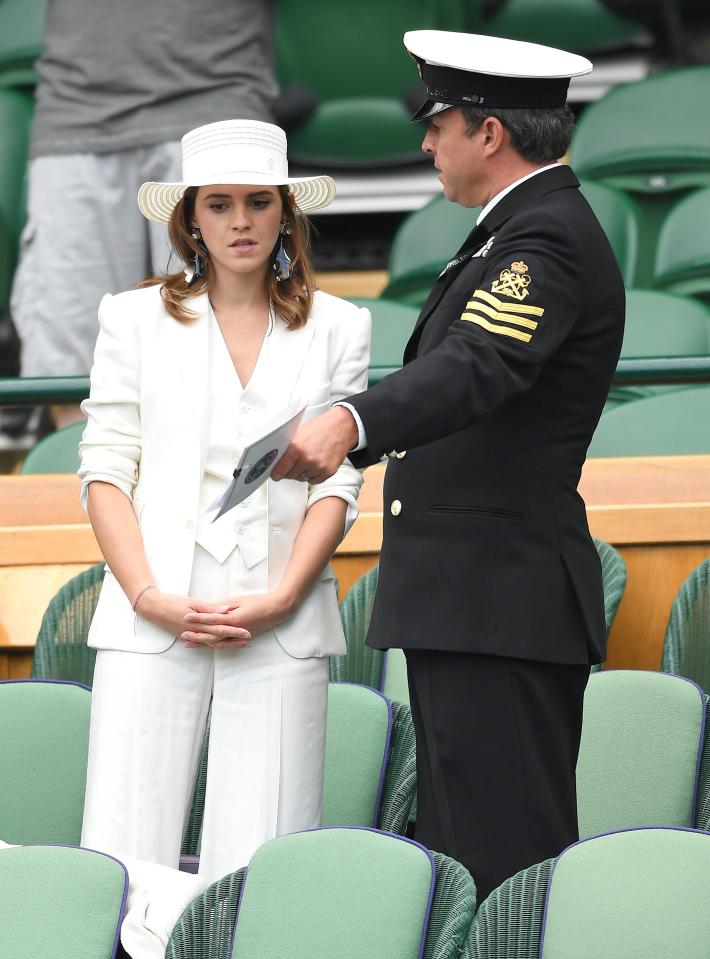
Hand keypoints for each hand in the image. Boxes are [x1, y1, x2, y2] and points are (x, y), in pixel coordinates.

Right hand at [136, 589, 250, 647]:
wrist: (154, 609)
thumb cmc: (173, 602)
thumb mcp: (193, 602)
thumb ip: (210, 608)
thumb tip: (226, 610)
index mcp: (199, 623)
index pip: (221, 629)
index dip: (235, 631)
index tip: (247, 632)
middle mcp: (196, 633)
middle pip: (219, 638)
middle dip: (234, 640)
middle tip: (248, 639)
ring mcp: (191, 636)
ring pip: (212, 643)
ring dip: (227, 644)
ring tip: (239, 644)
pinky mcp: (187, 636)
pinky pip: (203, 643)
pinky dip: (213, 644)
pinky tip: (221, 645)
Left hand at [182, 591, 293, 647]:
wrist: (276, 610)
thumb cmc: (259, 602)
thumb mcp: (240, 600)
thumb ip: (224, 606)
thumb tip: (211, 609)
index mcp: (234, 618)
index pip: (212, 619)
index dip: (198, 618)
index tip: (185, 616)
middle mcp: (235, 630)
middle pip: (212, 634)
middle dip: (197, 634)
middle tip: (183, 634)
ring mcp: (238, 637)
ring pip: (217, 642)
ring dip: (203, 643)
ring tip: (190, 643)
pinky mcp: (241, 639)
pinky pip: (225, 644)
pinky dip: (214, 645)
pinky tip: (206, 645)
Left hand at [271, 406, 357, 483]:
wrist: (342, 427)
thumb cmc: (321, 427)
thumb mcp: (299, 433)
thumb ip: (288, 448)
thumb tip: (278, 459)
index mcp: (297, 448)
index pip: (280, 470)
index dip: (276, 473)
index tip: (275, 474)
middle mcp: (307, 459)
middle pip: (290, 475)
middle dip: (289, 471)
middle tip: (293, 463)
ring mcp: (318, 467)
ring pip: (301, 478)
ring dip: (301, 472)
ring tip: (307, 459)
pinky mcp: (328, 472)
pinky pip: (313, 480)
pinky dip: (312, 475)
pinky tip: (315, 464)